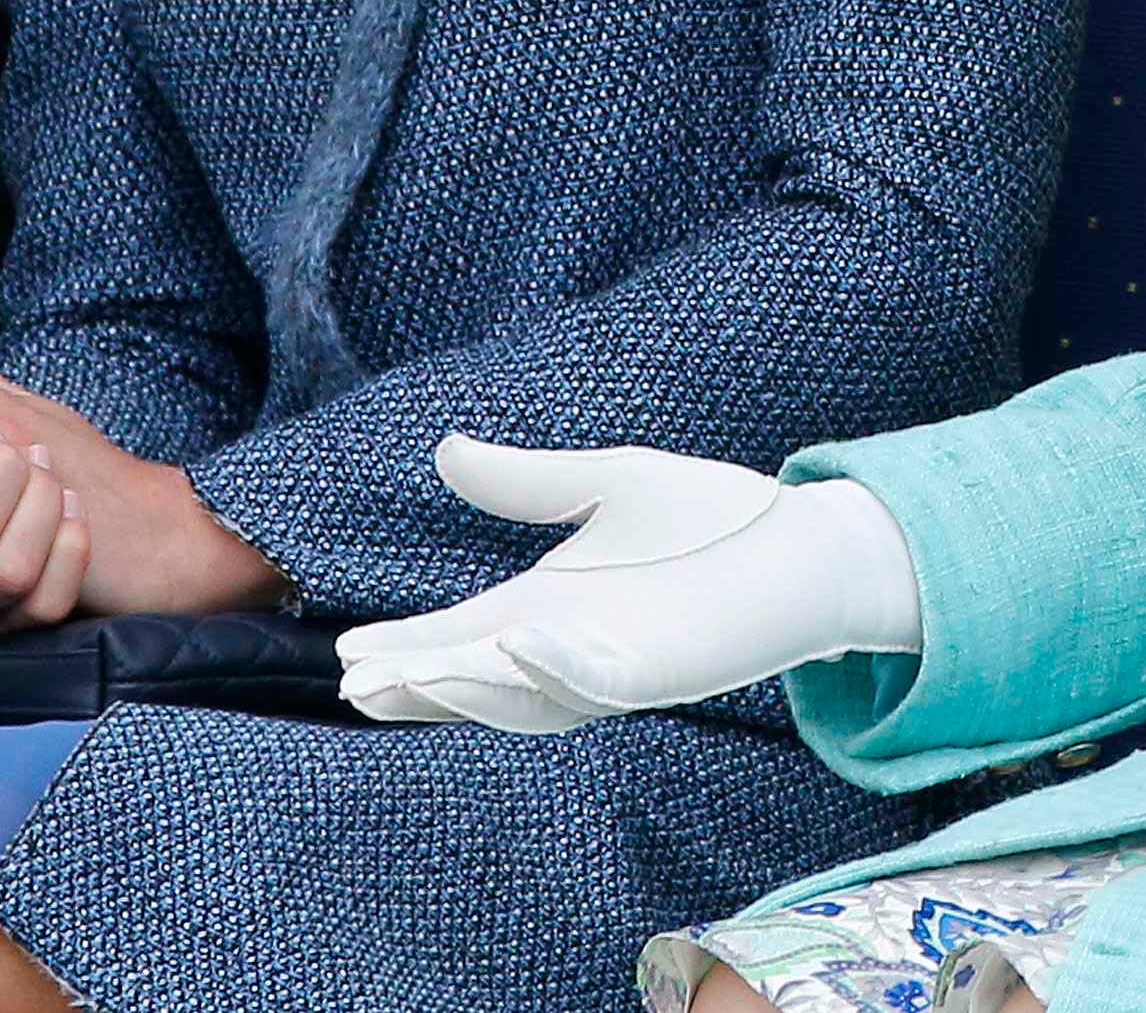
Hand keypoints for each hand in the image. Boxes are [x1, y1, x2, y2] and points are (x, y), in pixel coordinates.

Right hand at [336, 440, 922, 732]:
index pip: (458, 637)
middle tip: (356, 683)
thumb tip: (446, 449)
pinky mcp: (661, 672)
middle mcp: (568, 645)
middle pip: (476, 681)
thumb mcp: (605, 484)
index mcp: (545, 605)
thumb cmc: (709, 519)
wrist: (799, 542)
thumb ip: (528, 481)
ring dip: (471, 689)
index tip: (346, 651)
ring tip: (411, 673)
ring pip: (525, 696)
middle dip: (418, 685)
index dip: (405, 648)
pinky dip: (554, 669)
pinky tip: (518, 642)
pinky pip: (597, 682)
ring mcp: (612, 664)